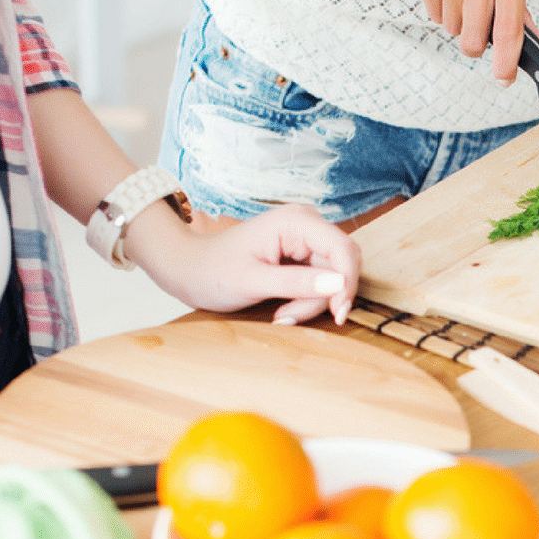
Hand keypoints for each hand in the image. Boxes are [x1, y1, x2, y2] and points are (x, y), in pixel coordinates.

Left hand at [139, 204, 361, 325]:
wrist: (191, 270)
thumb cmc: (212, 271)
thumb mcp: (252, 282)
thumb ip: (296, 282)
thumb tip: (340, 284)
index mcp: (295, 221)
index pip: (342, 248)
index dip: (347, 282)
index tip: (338, 314)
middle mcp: (306, 224)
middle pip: (341, 264)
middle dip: (324, 296)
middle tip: (291, 317)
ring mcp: (306, 238)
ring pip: (334, 276)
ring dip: (313, 302)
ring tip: (282, 315)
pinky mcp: (304, 253)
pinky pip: (322, 279)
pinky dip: (308, 299)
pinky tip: (284, 308)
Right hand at [392, 0, 531, 83]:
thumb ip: (520, 6)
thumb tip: (536, 41)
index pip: (512, 30)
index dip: (507, 61)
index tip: (504, 78)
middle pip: (476, 40)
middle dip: (473, 43)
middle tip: (473, 23)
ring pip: (454, 29)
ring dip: (455, 19)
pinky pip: (434, 16)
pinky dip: (438, 7)